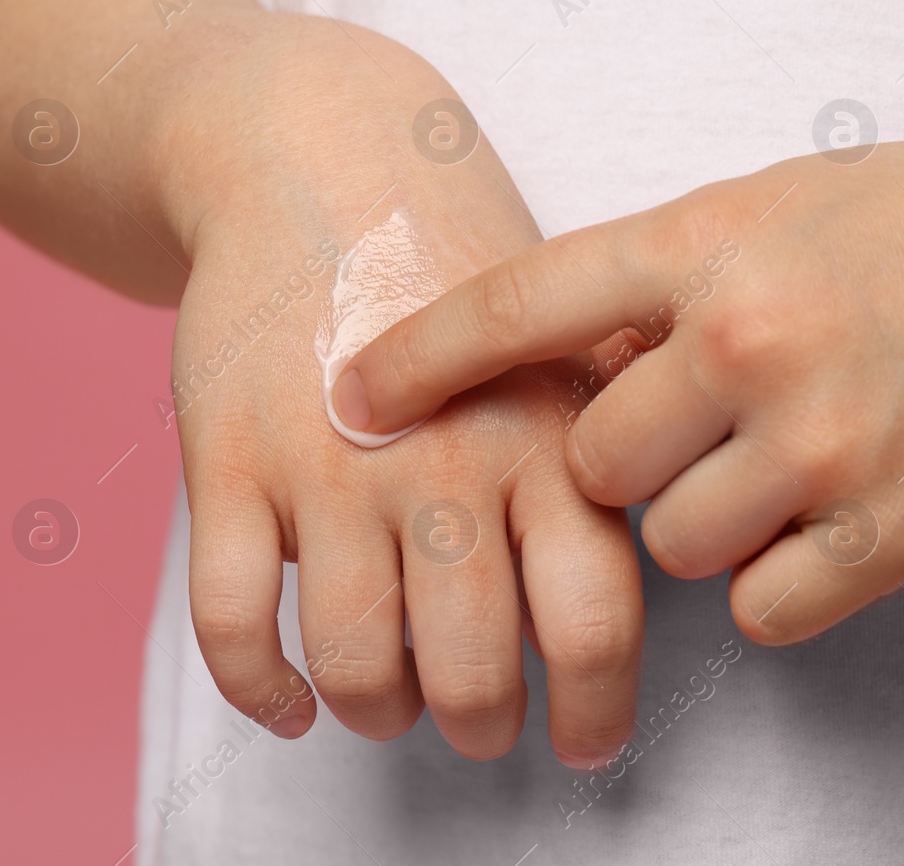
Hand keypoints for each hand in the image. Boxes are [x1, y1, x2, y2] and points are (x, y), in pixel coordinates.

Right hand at [170, 14, 641, 762]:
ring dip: (374, 713)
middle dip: (478, 725)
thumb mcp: (562, 327)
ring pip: (354, 661)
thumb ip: (611, 434)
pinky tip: (285, 700)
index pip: (593, 624)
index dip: (595, 710)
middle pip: (472, 669)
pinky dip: (256, 687)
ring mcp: (324, 469)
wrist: (314, 162)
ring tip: (387, 705)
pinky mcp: (226, 464)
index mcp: (541, 437)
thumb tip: (678, 535)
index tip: (585, 742)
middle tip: (478, 724)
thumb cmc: (451, 255)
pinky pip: (231, 620)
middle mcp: (441, 464)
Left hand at [336, 127, 903, 642]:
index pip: (519, 303)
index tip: (346, 394)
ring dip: (708, 523)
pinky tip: (833, 515)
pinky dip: (780, 579)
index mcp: (706, 241)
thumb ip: (659, 281)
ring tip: (790, 460)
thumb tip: (556, 364)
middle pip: (591, 466)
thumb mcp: (777, 209)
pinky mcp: (889, 532)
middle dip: (627, 466)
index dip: (417, 355)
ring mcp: (817, 440)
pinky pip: (757, 607)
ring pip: (668, 546)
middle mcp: (745, 337)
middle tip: (703, 428)